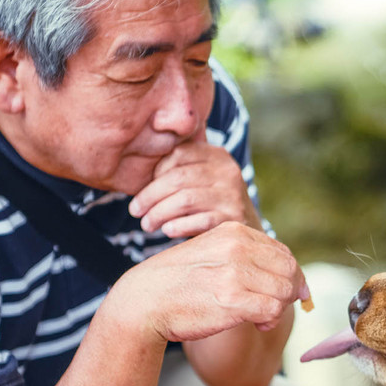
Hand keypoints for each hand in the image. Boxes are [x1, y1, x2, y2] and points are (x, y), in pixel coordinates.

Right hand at [113, 222, 308, 344]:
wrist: (143, 302)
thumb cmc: (178, 283)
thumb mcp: (211, 253)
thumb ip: (245, 257)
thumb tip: (290, 275)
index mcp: (234, 232)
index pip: (283, 252)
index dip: (292, 276)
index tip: (288, 293)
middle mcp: (237, 247)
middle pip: (289, 270)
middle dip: (290, 292)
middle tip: (275, 308)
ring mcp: (235, 272)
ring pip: (285, 291)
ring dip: (280, 308)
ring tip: (263, 317)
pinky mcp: (233, 299)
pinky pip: (274, 310)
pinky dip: (271, 320)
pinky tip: (258, 324)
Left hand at [128, 141, 261, 236]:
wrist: (249, 231)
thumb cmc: (214, 202)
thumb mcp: (204, 177)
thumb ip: (182, 165)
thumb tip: (140, 157)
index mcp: (217, 155)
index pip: (178, 154)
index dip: (155, 171)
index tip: (145, 189)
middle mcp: (228, 172)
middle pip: (178, 179)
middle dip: (150, 196)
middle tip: (135, 211)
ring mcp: (233, 196)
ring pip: (185, 200)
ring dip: (159, 213)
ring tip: (147, 224)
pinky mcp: (234, 220)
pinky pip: (199, 222)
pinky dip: (178, 226)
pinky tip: (167, 230)